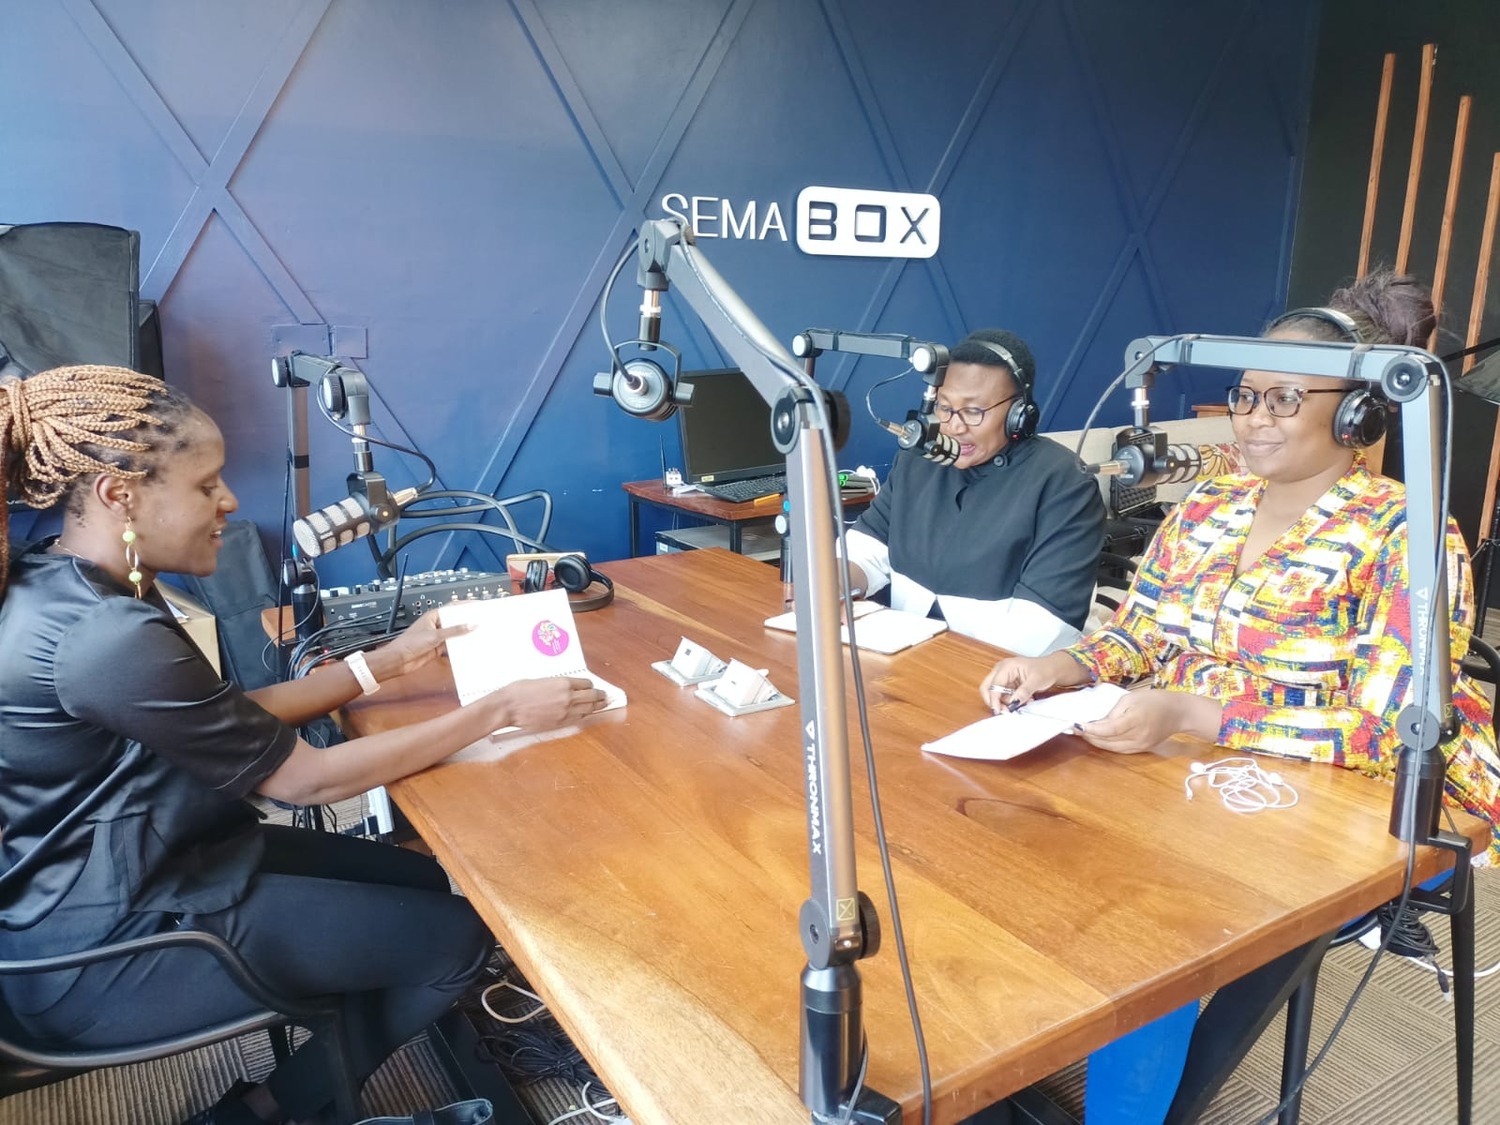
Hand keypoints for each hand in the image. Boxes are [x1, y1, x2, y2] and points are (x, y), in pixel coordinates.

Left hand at [368, 610, 472, 681]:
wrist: (398, 660)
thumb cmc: (409, 644)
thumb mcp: (434, 636)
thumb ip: (454, 631)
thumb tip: (472, 625)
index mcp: (434, 616)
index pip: (453, 608)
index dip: (467, 606)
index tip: (479, 606)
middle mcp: (437, 625)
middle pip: (456, 621)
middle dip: (468, 621)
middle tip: (484, 621)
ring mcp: (438, 637)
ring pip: (455, 634)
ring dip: (465, 635)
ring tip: (480, 634)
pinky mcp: (438, 648)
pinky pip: (452, 645)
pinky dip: (460, 646)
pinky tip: (469, 648)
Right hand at [492, 677, 606, 729]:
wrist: (509, 707)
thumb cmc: (520, 691)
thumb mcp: (542, 680)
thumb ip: (557, 684)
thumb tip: (565, 688)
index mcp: (563, 682)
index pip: (586, 684)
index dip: (589, 685)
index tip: (591, 687)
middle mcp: (568, 697)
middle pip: (592, 697)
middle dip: (600, 696)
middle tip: (605, 696)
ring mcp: (565, 711)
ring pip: (588, 709)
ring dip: (596, 707)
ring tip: (602, 705)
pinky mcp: (560, 722)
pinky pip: (579, 718)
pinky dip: (585, 715)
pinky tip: (588, 713)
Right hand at [979, 650, 1088, 712]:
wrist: (1053, 668)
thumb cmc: (1045, 669)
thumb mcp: (1036, 680)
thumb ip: (1024, 691)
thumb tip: (1013, 702)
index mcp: (1006, 666)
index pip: (994, 685)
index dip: (994, 699)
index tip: (999, 711)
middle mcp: (1001, 671)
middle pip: (987, 688)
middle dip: (994, 701)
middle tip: (1004, 711)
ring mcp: (1004, 677)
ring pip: (995, 694)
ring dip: (1004, 702)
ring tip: (1021, 704)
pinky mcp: (1008, 684)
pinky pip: (1003, 696)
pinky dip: (1010, 701)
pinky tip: (1022, 701)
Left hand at [1073, 688, 1221, 754]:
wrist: (1178, 712)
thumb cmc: (1154, 700)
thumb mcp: (1131, 698)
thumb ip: (1114, 711)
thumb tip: (1097, 722)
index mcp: (1135, 720)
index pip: (1108, 729)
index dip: (1091, 729)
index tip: (1077, 725)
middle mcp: (1138, 736)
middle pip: (1108, 741)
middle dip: (1089, 736)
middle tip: (1074, 728)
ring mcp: (1140, 745)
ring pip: (1112, 748)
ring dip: (1096, 742)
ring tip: (1082, 733)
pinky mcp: (1142, 749)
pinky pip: (1120, 750)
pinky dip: (1107, 745)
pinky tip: (1097, 738)